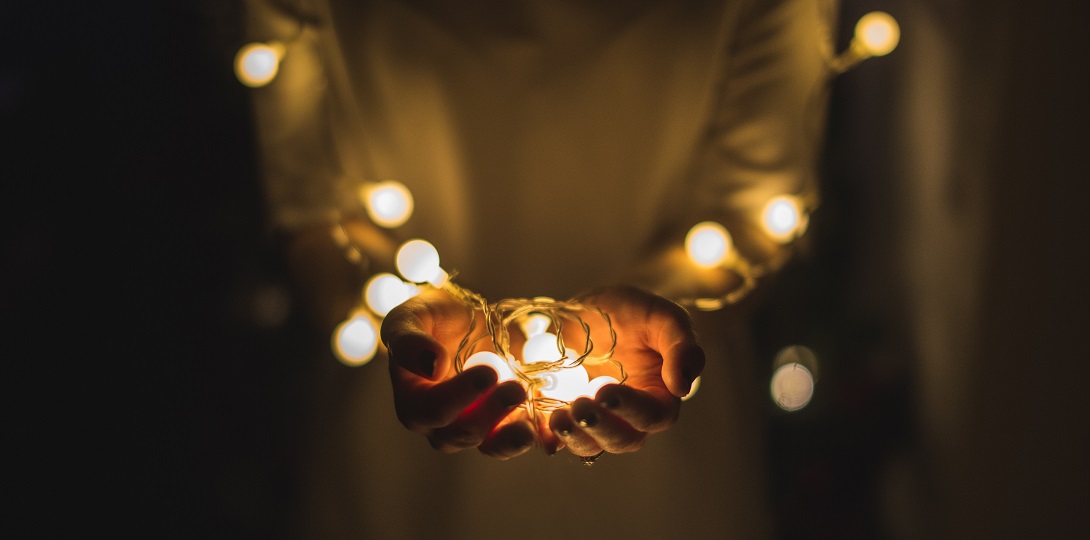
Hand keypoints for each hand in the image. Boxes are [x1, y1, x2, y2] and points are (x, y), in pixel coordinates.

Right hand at [380, 288, 541, 458]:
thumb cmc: (435, 317)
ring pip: (489, 446)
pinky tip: (550, 433)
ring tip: (531, 426)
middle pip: (460, 434)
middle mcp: (440, 424)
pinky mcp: (504, 426)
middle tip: (516, 388)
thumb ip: (408, 339)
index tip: (487, 373)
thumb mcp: (413, 315)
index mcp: (413, 401)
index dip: (458, 397)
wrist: (471, 321)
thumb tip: (431, 366)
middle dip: (489, 414)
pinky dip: (536, 439)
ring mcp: (474, 428)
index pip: (430, 411)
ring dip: (511, 438)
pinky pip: (519, 440)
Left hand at [548, 286, 704, 456]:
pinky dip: (545, 435)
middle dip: (600, 428)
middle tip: (580, 408)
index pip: (653, 416)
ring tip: (557, 418)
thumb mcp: (663, 318)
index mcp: (658, 398)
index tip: (608, 391)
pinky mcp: (564, 414)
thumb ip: (682, 347)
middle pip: (621, 440)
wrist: (595, 310)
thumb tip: (682, 387)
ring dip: (573, 437)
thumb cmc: (636, 313)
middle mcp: (628, 417)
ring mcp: (594, 419)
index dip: (633, 410)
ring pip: (588, 444)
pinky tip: (535, 423)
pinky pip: (555, 436)